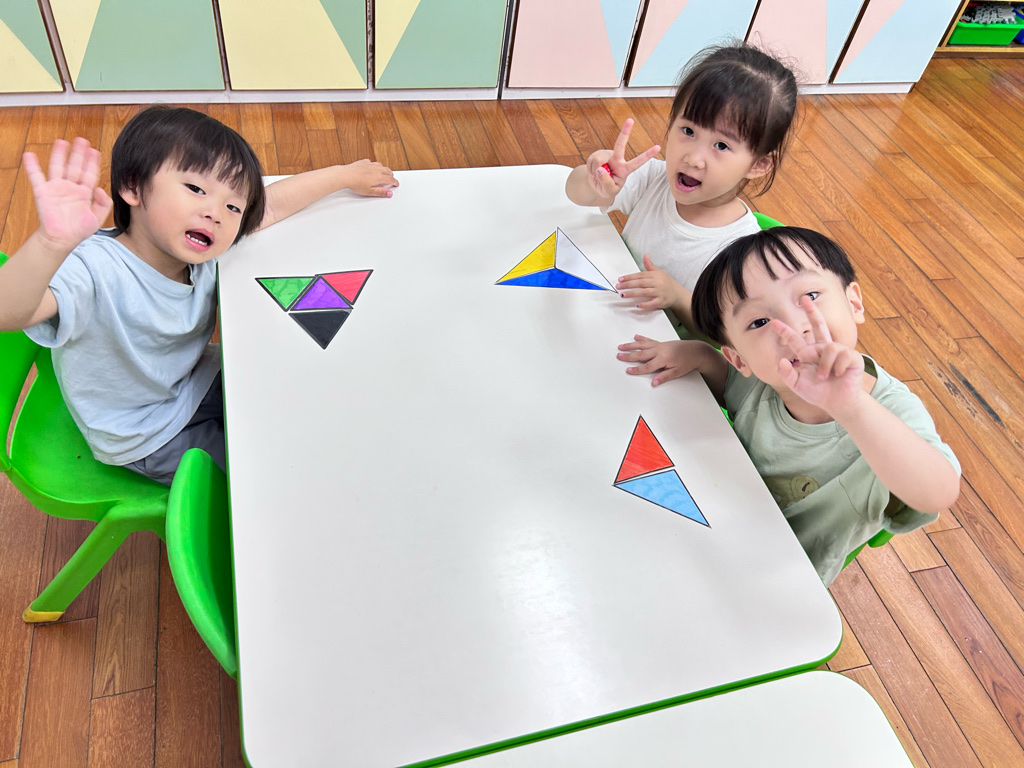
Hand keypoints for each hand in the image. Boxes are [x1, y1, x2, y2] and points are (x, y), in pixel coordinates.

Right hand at [25, 138, 111, 252]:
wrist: (62, 240)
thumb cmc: (79, 230)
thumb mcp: (97, 218)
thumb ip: (103, 204)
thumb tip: (101, 190)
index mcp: (84, 193)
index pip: (89, 174)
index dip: (92, 163)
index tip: (95, 151)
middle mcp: (70, 187)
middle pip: (74, 166)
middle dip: (78, 154)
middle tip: (82, 140)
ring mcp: (56, 188)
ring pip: (57, 167)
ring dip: (59, 155)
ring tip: (61, 141)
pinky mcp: (43, 193)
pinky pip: (36, 177)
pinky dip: (32, 166)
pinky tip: (29, 154)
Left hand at [344, 159, 397, 197]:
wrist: (346, 175)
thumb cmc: (356, 184)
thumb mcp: (370, 191)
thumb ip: (381, 192)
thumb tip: (389, 193)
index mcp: (379, 177)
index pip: (391, 179)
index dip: (395, 182)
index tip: (396, 184)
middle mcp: (376, 169)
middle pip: (388, 171)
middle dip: (391, 175)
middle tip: (391, 179)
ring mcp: (370, 164)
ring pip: (381, 165)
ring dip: (384, 169)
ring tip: (383, 173)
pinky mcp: (364, 162)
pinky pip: (372, 162)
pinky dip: (374, 165)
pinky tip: (372, 168)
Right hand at [585, 118, 659, 198]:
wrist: (596, 185)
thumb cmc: (607, 188)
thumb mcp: (609, 191)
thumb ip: (606, 182)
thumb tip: (600, 169)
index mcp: (625, 169)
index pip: (637, 162)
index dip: (647, 155)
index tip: (658, 147)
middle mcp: (617, 159)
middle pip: (620, 145)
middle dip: (625, 132)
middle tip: (630, 120)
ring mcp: (606, 155)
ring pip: (598, 160)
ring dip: (594, 171)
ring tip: (597, 176)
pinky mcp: (597, 154)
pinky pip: (591, 162)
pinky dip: (590, 169)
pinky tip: (594, 171)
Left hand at [616, 254, 684, 310]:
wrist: (678, 294)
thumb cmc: (667, 282)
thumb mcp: (659, 272)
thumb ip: (650, 265)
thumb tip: (645, 255)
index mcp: (655, 275)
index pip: (640, 275)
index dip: (629, 277)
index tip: (620, 279)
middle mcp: (657, 283)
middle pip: (640, 283)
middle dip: (628, 284)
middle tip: (618, 286)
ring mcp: (659, 292)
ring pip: (644, 292)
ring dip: (633, 293)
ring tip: (623, 295)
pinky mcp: (661, 301)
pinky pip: (652, 303)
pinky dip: (645, 304)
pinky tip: (637, 304)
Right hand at [618, 335, 699, 386]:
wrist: (696, 351)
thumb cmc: (688, 361)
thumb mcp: (677, 372)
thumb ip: (664, 377)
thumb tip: (654, 382)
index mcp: (663, 358)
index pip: (647, 366)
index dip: (637, 369)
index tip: (628, 370)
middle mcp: (660, 350)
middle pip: (641, 354)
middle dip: (629, 356)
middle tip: (619, 356)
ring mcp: (660, 345)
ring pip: (642, 345)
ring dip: (631, 346)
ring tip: (621, 346)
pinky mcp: (662, 343)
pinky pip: (649, 340)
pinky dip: (642, 339)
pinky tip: (636, 337)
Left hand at [772, 296, 864, 416]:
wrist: (837, 403)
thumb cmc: (818, 393)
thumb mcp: (797, 385)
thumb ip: (787, 374)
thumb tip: (781, 361)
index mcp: (808, 354)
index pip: (795, 340)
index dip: (785, 331)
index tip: (773, 322)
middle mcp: (822, 349)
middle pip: (818, 325)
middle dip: (812, 311)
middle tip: (805, 299)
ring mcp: (838, 351)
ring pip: (829, 347)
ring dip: (824, 365)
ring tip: (825, 376)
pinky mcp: (852, 356)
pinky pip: (843, 354)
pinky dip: (838, 367)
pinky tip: (839, 374)